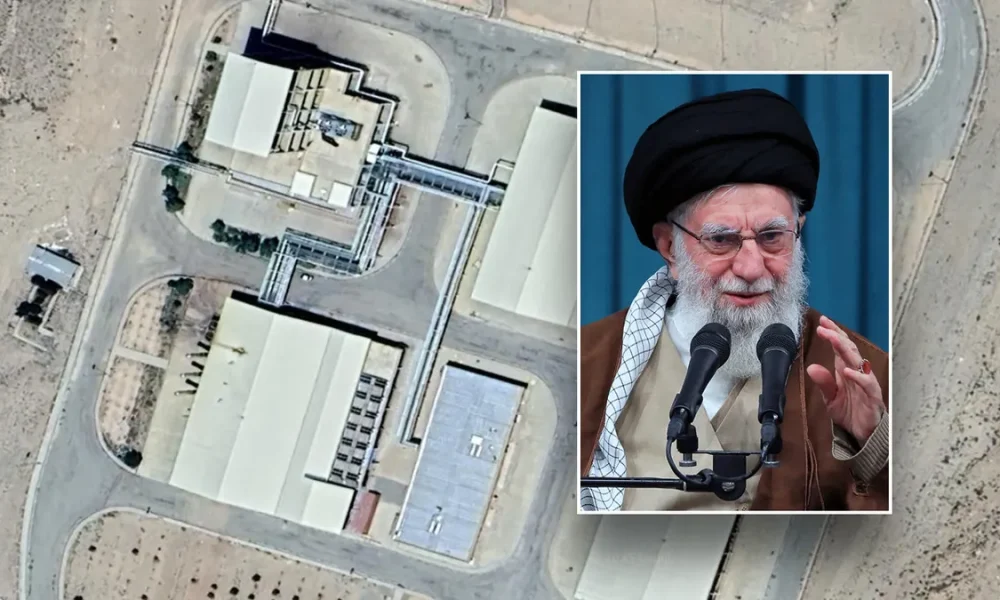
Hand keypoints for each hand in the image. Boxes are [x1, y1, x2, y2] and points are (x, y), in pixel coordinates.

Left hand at [805, 315, 884, 443]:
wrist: (863, 434)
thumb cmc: (850, 412)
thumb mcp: (830, 397)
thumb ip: (823, 382)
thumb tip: (810, 367)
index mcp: (846, 370)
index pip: (840, 347)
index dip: (833, 333)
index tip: (822, 322)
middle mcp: (857, 373)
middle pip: (849, 349)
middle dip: (837, 336)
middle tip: (824, 326)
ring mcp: (866, 383)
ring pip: (858, 362)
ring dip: (846, 350)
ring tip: (833, 339)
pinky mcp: (872, 397)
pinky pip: (867, 384)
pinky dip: (857, 377)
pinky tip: (846, 371)